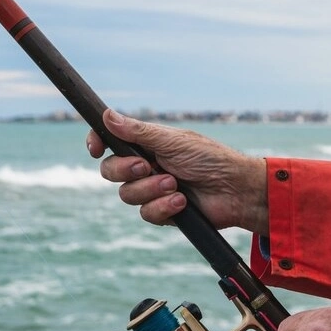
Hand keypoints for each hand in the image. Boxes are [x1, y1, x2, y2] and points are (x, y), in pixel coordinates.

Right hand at [86, 109, 268, 230]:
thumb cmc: (210, 159)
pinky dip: (163, 207)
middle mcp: (146, 165)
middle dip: (125, 170)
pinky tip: (182, 201)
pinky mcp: (163, 211)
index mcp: (148, 143)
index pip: (111, 141)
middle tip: (146, 166)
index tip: (95, 149)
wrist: (236, 191)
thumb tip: (108, 116)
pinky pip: (146, 214)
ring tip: (175, 184)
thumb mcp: (173, 141)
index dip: (97, 143)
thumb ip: (139, 132)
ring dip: (150, 189)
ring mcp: (153, 189)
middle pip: (110, 171)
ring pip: (126, 195)